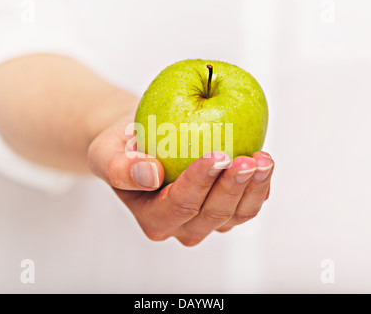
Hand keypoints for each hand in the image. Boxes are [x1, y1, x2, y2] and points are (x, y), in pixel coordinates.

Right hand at [87, 112, 273, 245]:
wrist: (140, 144)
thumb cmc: (122, 148)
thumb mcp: (106, 153)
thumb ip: (118, 168)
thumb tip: (151, 175)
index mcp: (153, 217)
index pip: (179, 204)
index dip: (200, 182)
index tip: (217, 154)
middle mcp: (181, 226)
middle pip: (212, 214)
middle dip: (232, 187)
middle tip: (248, 159)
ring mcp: (205, 220)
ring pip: (235, 215)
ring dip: (253, 189)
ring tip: (263, 160)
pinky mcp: (224, 210)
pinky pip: (246, 206)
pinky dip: (259, 188)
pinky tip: (264, 165)